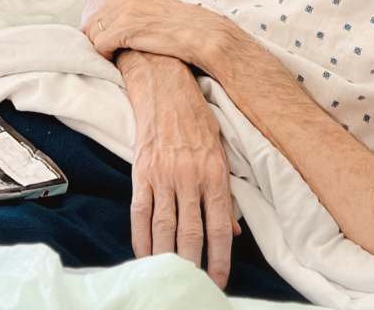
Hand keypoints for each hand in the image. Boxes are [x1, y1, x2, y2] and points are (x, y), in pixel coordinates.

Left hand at [85, 0, 226, 68]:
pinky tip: (114, 61)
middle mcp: (131, 0)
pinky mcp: (126, 29)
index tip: (102, 41)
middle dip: (94, 37)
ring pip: (93, 31)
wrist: (204, 35)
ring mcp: (128, 13)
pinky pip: (100, 43)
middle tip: (103, 53)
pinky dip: (104, 55)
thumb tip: (139, 29)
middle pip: (94, 18)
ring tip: (110, 58)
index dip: (101, 27)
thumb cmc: (191, 31)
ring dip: (99, 47)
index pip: (106, 9)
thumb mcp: (165, 16)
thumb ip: (149, 17)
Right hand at [119, 51, 239, 287]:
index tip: (219, 281)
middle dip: (194, 265)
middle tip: (195, 287)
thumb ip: (226, 194)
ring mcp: (164, 176)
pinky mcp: (142, 172)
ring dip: (168, 257)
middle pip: (191, 234)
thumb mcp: (221, 150)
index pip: (218, 228)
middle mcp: (190, 178)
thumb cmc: (197, 117)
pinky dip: (141, 238)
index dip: (219, 259)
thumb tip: (233, 230)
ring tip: (171, 278)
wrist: (165, 86)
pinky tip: (144, 255)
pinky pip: (140, 212)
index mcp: (214, 174)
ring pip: (165, 228)